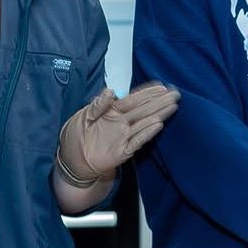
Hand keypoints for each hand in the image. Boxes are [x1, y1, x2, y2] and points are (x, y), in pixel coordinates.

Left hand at [56, 84, 179, 185]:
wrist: (72, 160)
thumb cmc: (77, 136)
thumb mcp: (84, 116)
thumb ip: (98, 105)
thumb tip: (111, 90)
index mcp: (113, 112)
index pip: (133, 100)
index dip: (147, 93)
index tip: (161, 87)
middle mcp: (122, 122)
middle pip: (144, 110)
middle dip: (159, 101)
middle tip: (175, 94)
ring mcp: (124, 136)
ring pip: (145, 123)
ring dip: (159, 114)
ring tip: (172, 106)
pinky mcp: (123, 151)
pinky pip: (138, 140)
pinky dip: (147, 133)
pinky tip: (158, 124)